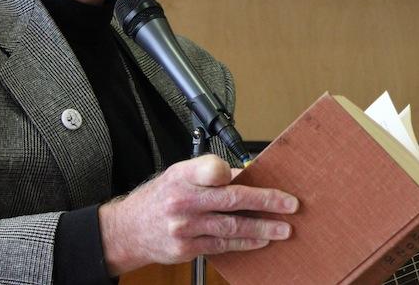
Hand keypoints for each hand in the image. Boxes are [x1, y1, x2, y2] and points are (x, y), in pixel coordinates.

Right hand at [98, 154, 298, 274]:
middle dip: (265, 202)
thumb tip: (247, 175)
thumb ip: (210, 174)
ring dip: (262, 228)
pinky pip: (222, 245)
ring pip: (231, 227)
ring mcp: (184, 227)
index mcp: (182, 175)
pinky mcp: (186, 248)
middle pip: (231, 199)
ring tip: (283, 228)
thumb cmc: (159, 197)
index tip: (255, 172)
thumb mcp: (179, 175)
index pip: (212, 169)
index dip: (233, 172)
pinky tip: (260, 240)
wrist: (129, 229)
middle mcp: (183, 200)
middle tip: (289, 204)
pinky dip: (244, 242)